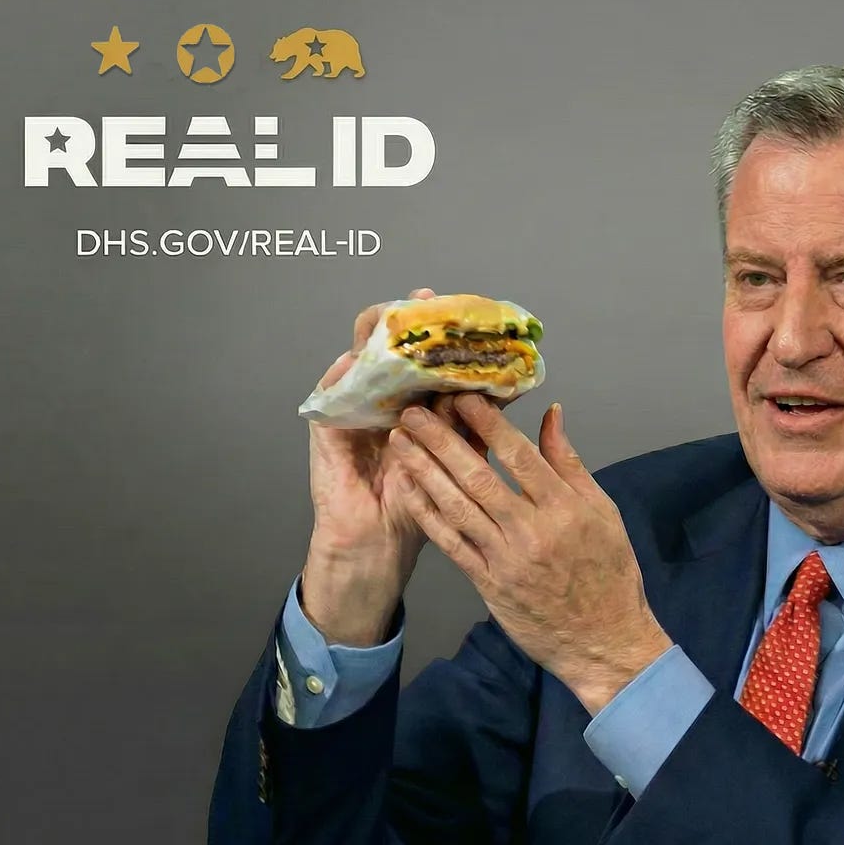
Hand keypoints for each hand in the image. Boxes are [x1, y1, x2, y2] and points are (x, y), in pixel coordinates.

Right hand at [301, 288, 512, 644]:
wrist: (381, 544)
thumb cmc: (422, 506)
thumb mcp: (460, 460)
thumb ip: (480, 425)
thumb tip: (513, 389)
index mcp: (419, 407)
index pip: (432, 360)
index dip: (446, 335)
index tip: (466, 311)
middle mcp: (387, 402)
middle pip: (396, 351)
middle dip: (411, 323)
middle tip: (428, 300)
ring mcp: (356, 412)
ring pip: (363, 361)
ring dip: (376, 337)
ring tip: (392, 315)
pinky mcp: (330, 428)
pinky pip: (333, 393)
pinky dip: (342, 373)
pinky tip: (354, 356)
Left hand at [390, 394, 672, 712]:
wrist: (604, 640)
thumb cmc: (610, 572)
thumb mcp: (603, 512)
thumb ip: (570, 463)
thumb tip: (551, 414)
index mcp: (565, 508)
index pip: (519, 455)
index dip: (488, 423)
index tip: (462, 396)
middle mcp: (532, 531)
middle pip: (479, 477)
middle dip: (441, 440)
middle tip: (413, 411)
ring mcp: (506, 560)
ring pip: (457, 507)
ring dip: (425, 472)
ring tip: (400, 442)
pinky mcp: (489, 585)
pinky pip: (452, 545)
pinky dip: (428, 515)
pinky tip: (409, 490)